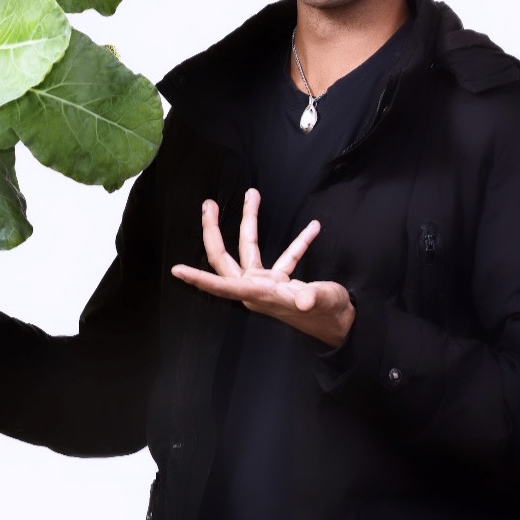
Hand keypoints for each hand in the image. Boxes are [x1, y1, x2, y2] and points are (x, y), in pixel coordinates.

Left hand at [170, 188, 354, 347]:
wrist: (342, 325)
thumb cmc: (330, 316)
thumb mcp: (324, 303)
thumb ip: (313, 298)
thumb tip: (304, 299)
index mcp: (260, 295)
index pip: (222, 286)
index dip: (199, 279)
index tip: (177, 271)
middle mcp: (257, 288)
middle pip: (224, 259)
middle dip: (213, 231)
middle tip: (208, 204)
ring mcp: (267, 283)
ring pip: (249, 248)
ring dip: (251, 221)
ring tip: (253, 194)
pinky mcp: (282, 280)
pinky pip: (285, 255)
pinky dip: (299, 241)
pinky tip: (313, 228)